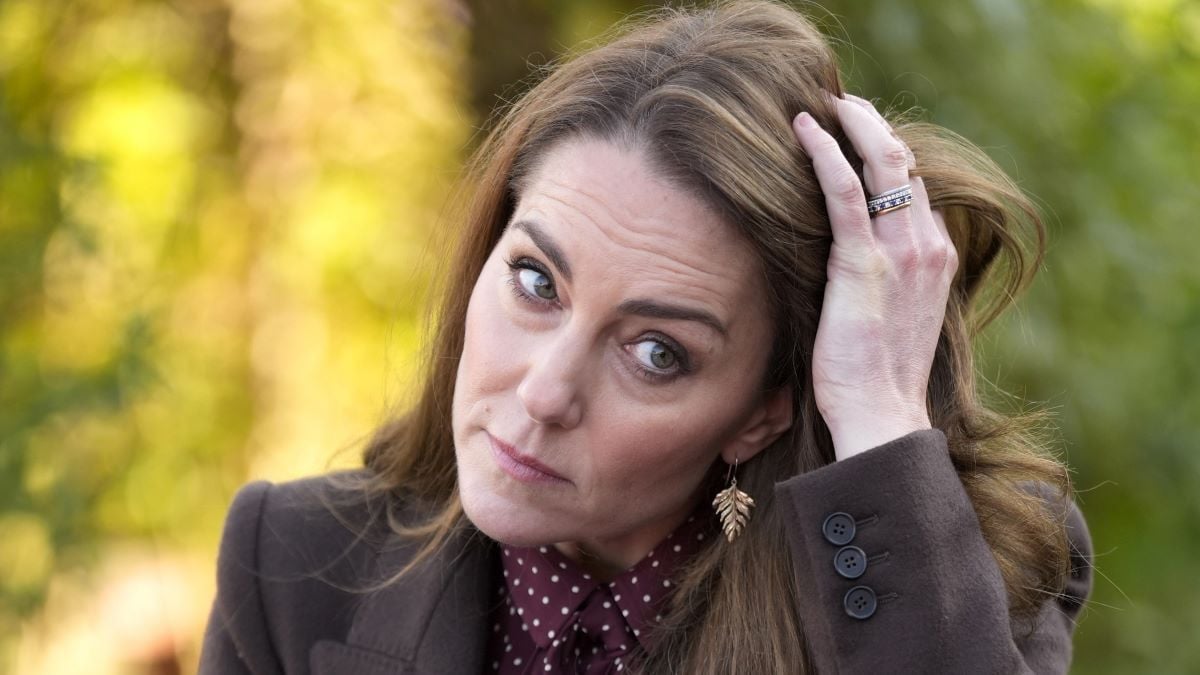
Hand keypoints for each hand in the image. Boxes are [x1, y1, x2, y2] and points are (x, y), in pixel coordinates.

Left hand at [791, 94, 957, 460]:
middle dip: (873, 125)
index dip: (888, 154)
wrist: (881, 413)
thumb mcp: (897, 313)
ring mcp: (900, 251)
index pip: (915, 185)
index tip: (859, 134)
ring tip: (825, 104)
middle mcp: (927, 245)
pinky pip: (846, 190)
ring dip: (854, 124)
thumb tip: (877, 249)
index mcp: (937, 255)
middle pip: (904, 163)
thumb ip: (895, 274)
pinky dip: (825, 152)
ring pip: (882, 162)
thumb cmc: (878, 374)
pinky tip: (805, 128)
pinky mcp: (861, 261)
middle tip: (844, 104)